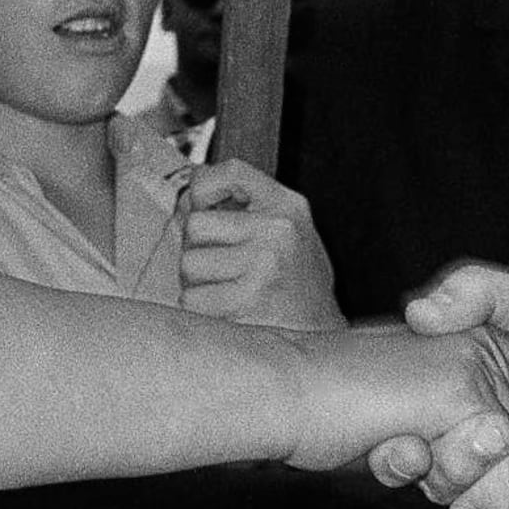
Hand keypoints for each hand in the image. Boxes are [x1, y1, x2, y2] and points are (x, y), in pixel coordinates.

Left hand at [178, 162, 340, 330]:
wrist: (321, 336)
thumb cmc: (297, 286)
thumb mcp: (285, 232)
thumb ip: (241, 209)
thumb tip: (187, 199)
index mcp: (287, 208)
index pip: (231, 172)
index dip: (203, 187)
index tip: (201, 205)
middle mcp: (277, 231)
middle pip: (196, 224)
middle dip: (198, 248)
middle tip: (221, 266)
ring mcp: (262, 265)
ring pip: (189, 264)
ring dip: (198, 282)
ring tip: (228, 290)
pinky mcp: (245, 301)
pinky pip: (192, 299)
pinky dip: (201, 308)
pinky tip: (228, 310)